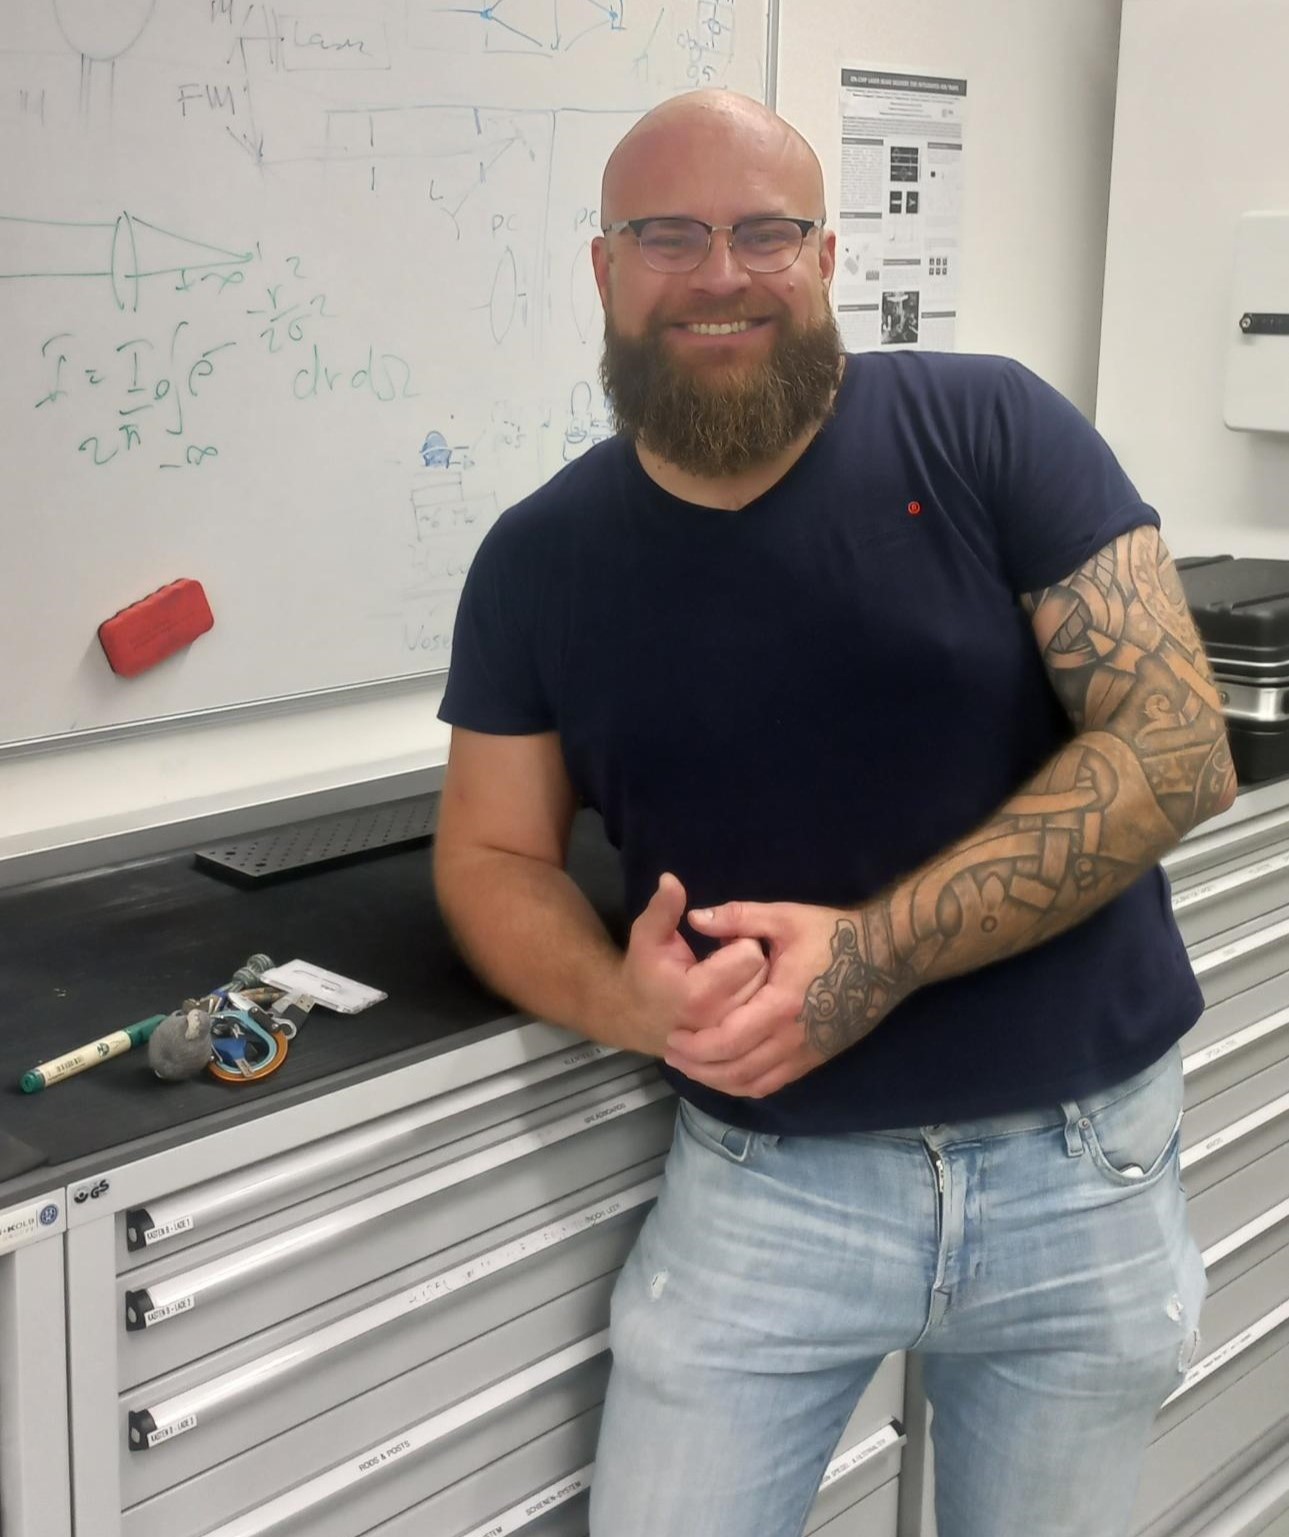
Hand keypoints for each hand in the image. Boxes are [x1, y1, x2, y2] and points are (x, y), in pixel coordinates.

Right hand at [620, 873, 769, 1057]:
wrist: (636, 1019)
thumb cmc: (645, 972)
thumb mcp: (647, 935)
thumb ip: (663, 909)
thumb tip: (671, 880)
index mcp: (698, 992)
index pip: (749, 954)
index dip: (739, 940)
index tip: (723, 941)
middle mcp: (718, 1020)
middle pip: (762, 974)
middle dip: (751, 959)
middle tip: (727, 958)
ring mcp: (729, 1040)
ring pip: (767, 997)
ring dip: (757, 982)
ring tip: (732, 978)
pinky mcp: (736, 1049)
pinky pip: (764, 1018)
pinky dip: (759, 1004)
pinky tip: (738, 998)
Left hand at [665, 900, 901, 1097]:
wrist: (888, 956)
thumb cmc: (834, 934)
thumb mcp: (785, 918)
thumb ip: (738, 917)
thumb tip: (695, 916)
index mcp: (782, 1003)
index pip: (727, 1039)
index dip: (695, 1046)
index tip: (672, 1038)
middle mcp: (794, 1036)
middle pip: (736, 1068)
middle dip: (699, 1068)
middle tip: (673, 1056)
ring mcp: (808, 1052)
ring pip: (754, 1082)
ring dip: (719, 1080)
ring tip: (693, 1068)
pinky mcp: (817, 1058)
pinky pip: (774, 1083)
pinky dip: (746, 1084)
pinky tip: (728, 1074)